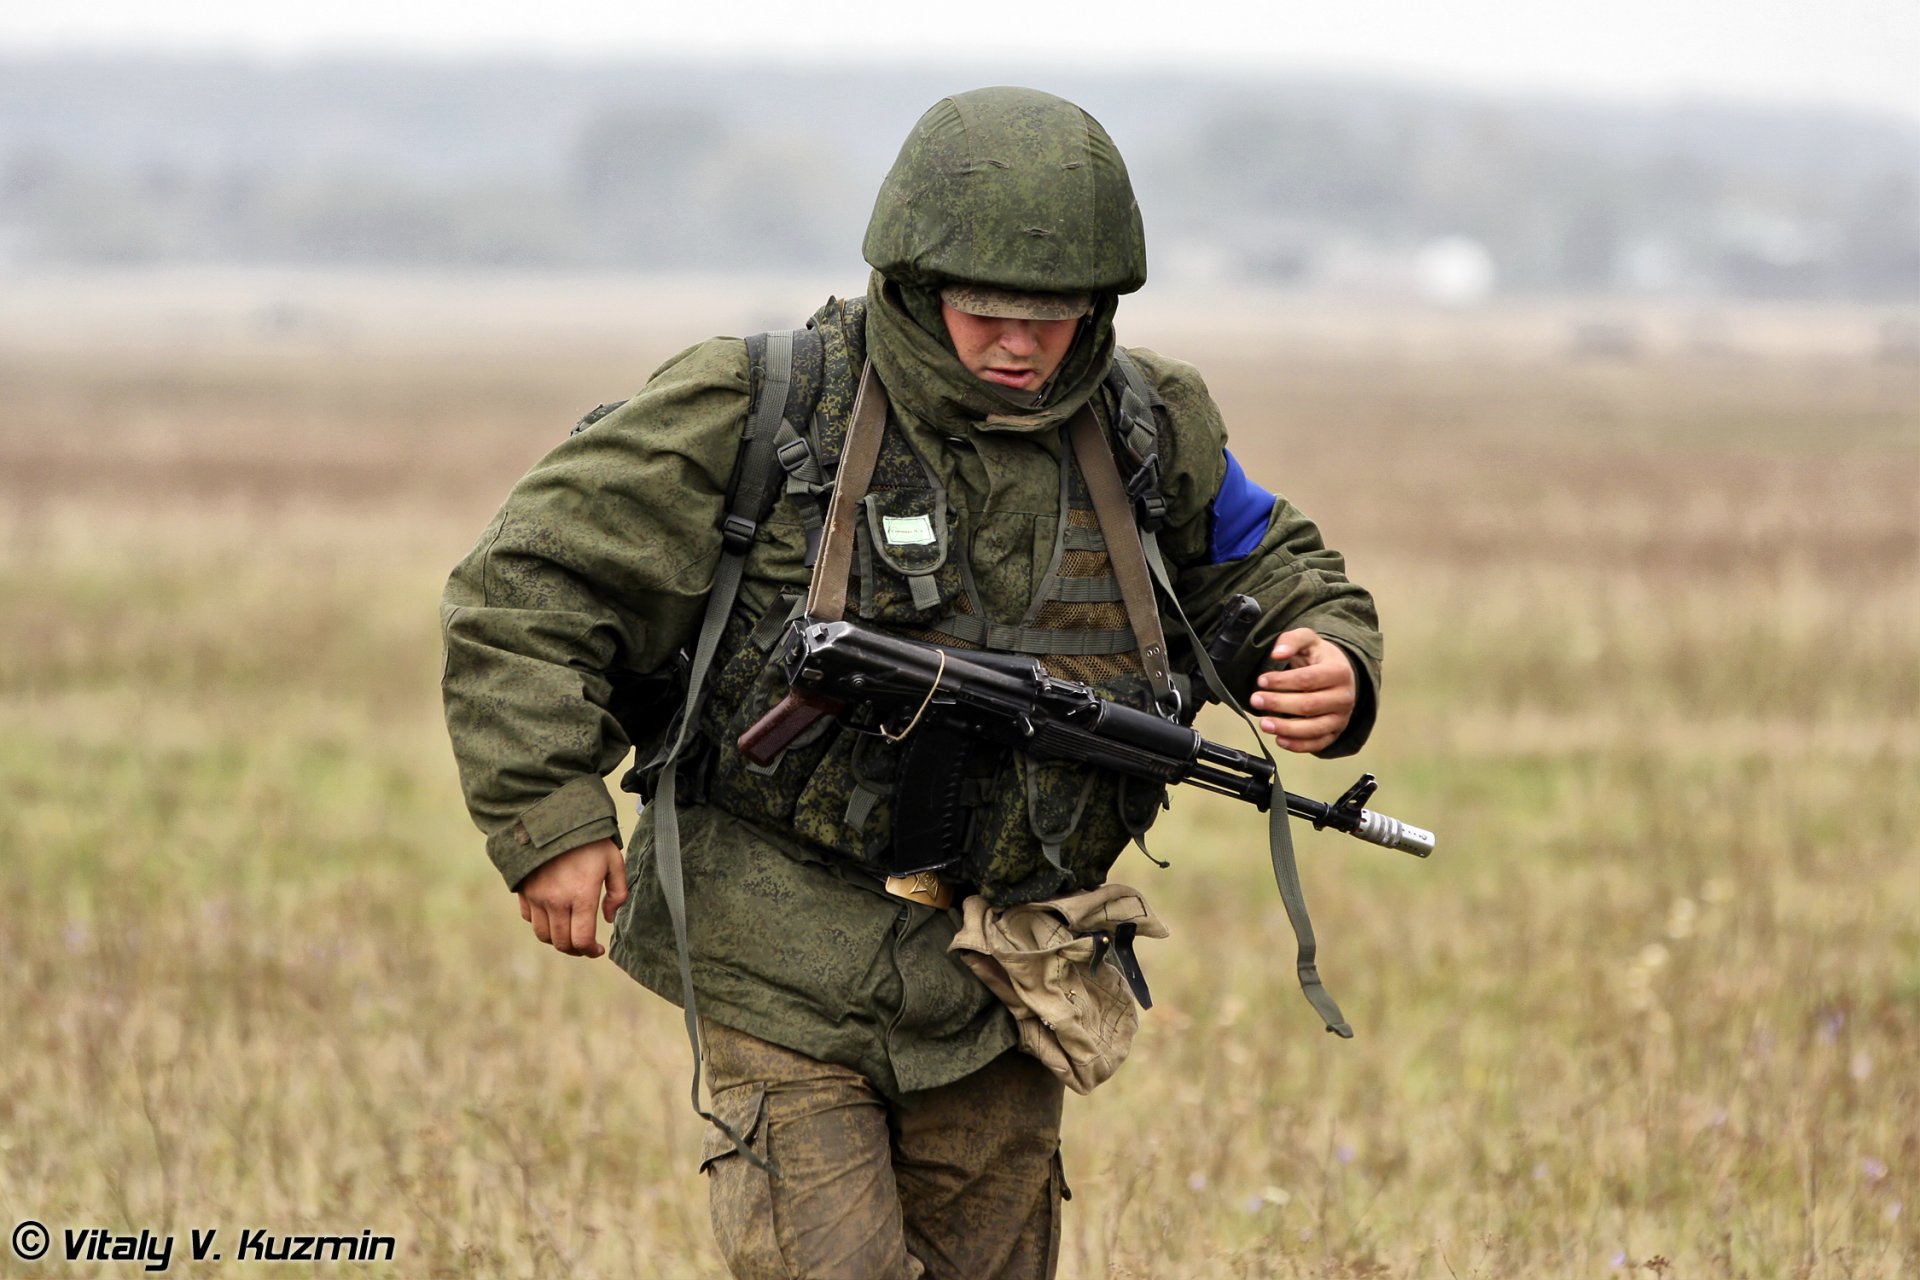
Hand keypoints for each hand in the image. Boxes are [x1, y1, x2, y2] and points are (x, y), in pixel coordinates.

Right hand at [516, 837, 628, 957]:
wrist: (553, 818)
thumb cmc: (589, 839)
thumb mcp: (614, 861)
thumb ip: (618, 892)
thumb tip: (608, 918)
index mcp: (581, 895)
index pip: (582, 939)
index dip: (591, 951)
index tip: (598, 950)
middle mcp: (556, 901)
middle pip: (562, 943)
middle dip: (576, 950)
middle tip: (585, 945)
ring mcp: (537, 897)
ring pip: (544, 935)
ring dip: (558, 940)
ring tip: (569, 933)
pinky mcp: (524, 891)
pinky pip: (529, 919)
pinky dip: (542, 923)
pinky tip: (553, 915)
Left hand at [1250, 628, 1355, 754]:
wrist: (1340, 674)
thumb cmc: (1319, 658)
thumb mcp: (1308, 640)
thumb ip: (1291, 640)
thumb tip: (1277, 653)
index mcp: (1339, 672)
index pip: (1308, 679)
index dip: (1282, 681)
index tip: (1261, 680)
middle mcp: (1344, 697)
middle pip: (1309, 705)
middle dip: (1279, 704)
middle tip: (1255, 700)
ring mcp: (1341, 718)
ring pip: (1314, 728)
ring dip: (1286, 728)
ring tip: (1264, 723)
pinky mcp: (1335, 733)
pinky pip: (1317, 744)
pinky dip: (1298, 745)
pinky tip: (1279, 739)